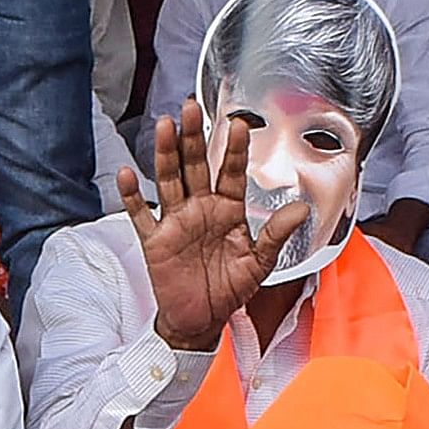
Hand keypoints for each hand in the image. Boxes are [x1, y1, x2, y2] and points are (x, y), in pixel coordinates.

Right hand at [119, 104, 300, 350]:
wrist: (200, 321)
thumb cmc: (229, 291)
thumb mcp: (259, 264)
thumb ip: (277, 235)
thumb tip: (301, 210)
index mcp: (227, 211)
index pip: (230, 173)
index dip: (234, 150)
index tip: (238, 125)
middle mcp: (200, 209)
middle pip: (195, 166)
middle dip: (194, 137)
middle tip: (192, 107)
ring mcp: (175, 222)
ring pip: (169, 180)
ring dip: (166, 153)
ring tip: (166, 125)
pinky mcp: (155, 240)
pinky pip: (141, 215)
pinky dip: (132, 196)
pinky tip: (127, 175)